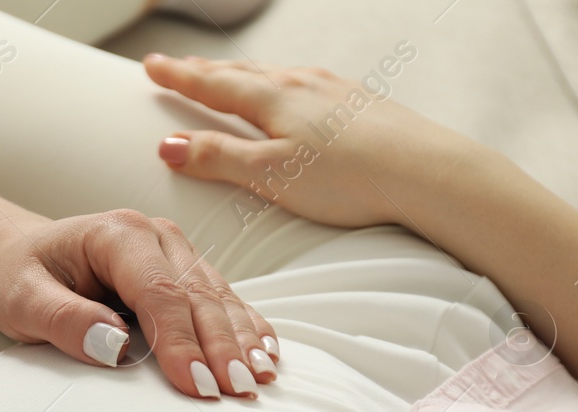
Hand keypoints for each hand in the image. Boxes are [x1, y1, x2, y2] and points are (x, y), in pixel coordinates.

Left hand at [0, 208, 281, 398]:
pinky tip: (268, 355)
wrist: (22, 256)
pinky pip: (223, 301)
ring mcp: (177, 252)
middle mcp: (156, 236)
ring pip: (219, 298)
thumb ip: (63, 320)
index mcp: (117, 233)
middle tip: (240, 390)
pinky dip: (246, 328)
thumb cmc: (19, 278)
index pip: (158, 292)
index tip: (196, 385)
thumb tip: (113, 346)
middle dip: (222, 346)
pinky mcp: (185, 273)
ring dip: (242, 340)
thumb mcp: (21, 300)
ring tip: (260, 379)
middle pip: (198, 295)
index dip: (180, 340)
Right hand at [144, 55, 468, 228]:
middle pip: (242, 72)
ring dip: (243, 74)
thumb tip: (167, 145)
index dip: (178, 77)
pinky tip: (289, 94)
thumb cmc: (349, 179)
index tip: (149, 67)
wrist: (428, 172)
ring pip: (275, 74)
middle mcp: (302, 84)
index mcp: (274, 99)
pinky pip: (305, 85)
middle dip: (204, 70)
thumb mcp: (270, 175)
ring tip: (225, 75)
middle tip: (176, 66)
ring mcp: (334, 89)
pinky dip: (280, 85)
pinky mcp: (360, 103)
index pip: (212, 84)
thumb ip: (217, 158)